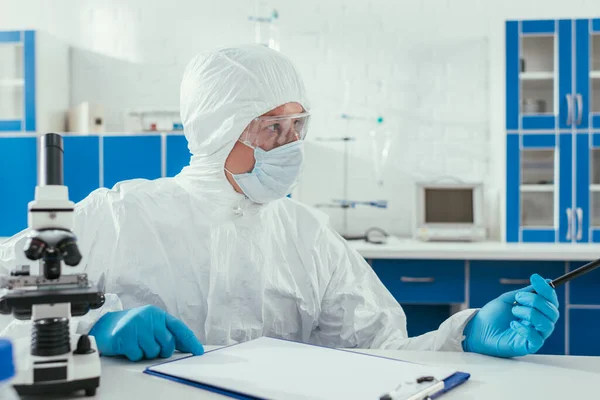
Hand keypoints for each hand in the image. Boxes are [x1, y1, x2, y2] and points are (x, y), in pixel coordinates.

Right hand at [89, 305, 203, 360]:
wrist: (104, 326)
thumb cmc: (131, 327)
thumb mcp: (150, 325)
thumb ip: (166, 333)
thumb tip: (185, 346)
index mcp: (157, 314)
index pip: (179, 328)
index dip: (190, 340)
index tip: (198, 351)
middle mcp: (148, 317)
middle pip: (167, 343)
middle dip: (161, 350)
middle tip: (150, 346)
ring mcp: (136, 325)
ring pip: (153, 351)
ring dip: (145, 353)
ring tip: (137, 344)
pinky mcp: (125, 335)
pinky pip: (137, 355)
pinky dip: (133, 355)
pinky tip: (128, 346)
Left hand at [462, 273, 558, 357]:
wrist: (477, 330)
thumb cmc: (492, 315)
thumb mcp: (508, 299)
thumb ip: (526, 292)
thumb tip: (546, 280)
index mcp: (536, 311)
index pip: (550, 301)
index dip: (546, 289)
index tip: (535, 277)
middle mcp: (539, 323)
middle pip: (553, 312)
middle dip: (537, 301)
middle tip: (518, 298)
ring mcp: (535, 335)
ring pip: (547, 324)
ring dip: (530, 314)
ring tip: (513, 311)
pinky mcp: (529, 346)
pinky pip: (537, 339)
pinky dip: (525, 329)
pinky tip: (512, 324)